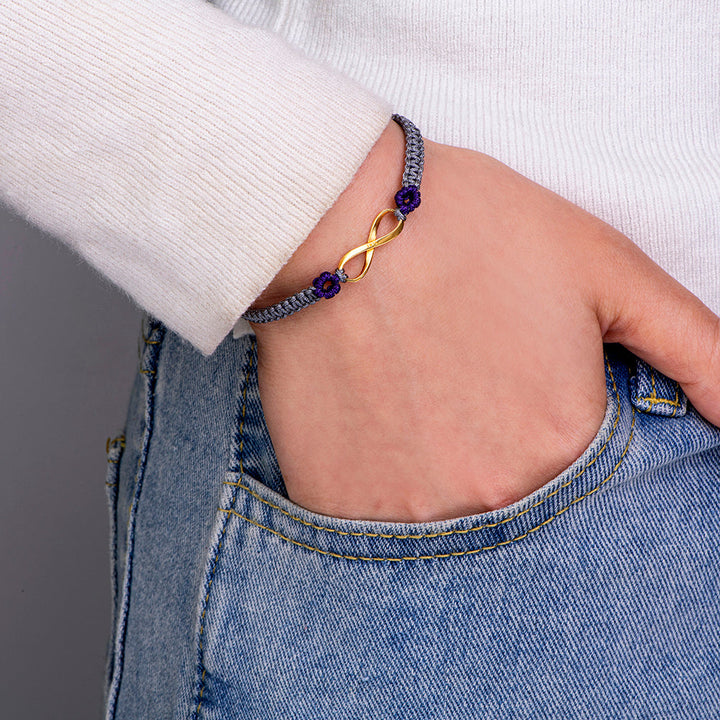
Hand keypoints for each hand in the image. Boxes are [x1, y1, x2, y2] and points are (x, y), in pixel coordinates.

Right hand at [250, 121, 719, 521]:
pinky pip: (376, 533)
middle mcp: (487, 500)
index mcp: (562, 447)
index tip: (523, 406)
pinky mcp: (333, 504)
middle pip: (519, 516)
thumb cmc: (473, 228)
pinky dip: (390, 493)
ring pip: (448, 532)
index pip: (597, 502)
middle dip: (504, 464)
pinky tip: (384, 429)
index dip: (560, 443)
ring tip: (425, 408)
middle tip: (467, 398)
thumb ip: (697, 349)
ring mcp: (402, 513)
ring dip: (447, 482)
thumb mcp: (606, 269)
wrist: (338, 219)